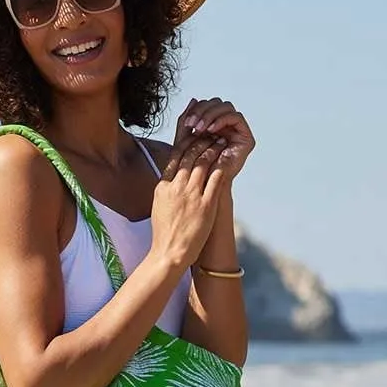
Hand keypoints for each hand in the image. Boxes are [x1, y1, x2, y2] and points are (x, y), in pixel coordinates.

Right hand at [150, 132, 228, 270]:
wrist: (169, 253)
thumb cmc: (164, 233)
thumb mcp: (159, 205)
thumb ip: (166, 188)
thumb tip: (171, 177)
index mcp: (163, 185)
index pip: (175, 157)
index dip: (186, 142)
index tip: (195, 135)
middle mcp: (176, 186)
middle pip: (190, 155)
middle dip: (201, 141)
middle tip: (211, 133)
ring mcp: (191, 195)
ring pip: (203, 163)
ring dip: (213, 148)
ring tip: (221, 140)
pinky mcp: (206, 204)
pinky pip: (216, 178)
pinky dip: (222, 164)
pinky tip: (228, 157)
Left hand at [176, 96, 254, 181]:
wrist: (203, 186)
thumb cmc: (193, 166)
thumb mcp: (185, 139)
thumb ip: (186, 121)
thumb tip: (193, 99)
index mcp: (213, 123)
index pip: (207, 104)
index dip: (197, 109)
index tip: (187, 122)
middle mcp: (226, 125)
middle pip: (217, 103)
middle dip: (203, 111)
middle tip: (193, 124)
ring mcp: (237, 130)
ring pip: (226, 107)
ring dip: (211, 114)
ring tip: (200, 128)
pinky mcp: (246, 137)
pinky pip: (236, 118)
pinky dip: (222, 120)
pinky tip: (211, 130)